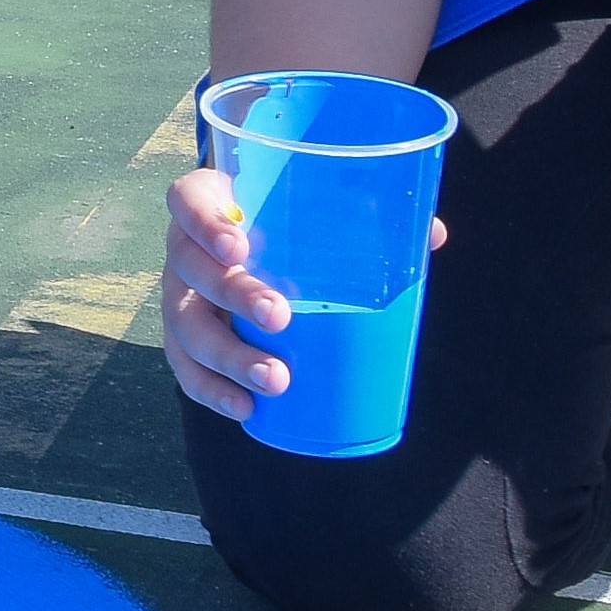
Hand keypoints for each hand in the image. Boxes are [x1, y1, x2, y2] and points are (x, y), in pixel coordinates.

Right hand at [159, 167, 448, 425]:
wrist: (247, 239)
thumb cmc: (284, 216)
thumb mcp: (312, 204)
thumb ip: (365, 212)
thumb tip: (431, 235)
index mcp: (207, 202)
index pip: (187, 201)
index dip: (205, 223)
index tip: (241, 245)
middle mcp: (183, 248)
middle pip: (190, 269)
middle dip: (234, 296)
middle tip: (280, 317)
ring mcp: (180, 296)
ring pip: (185, 327)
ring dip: (228, 356)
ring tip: (276, 379)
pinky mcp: (185, 337)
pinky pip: (186, 367)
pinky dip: (212, 390)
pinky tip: (246, 408)